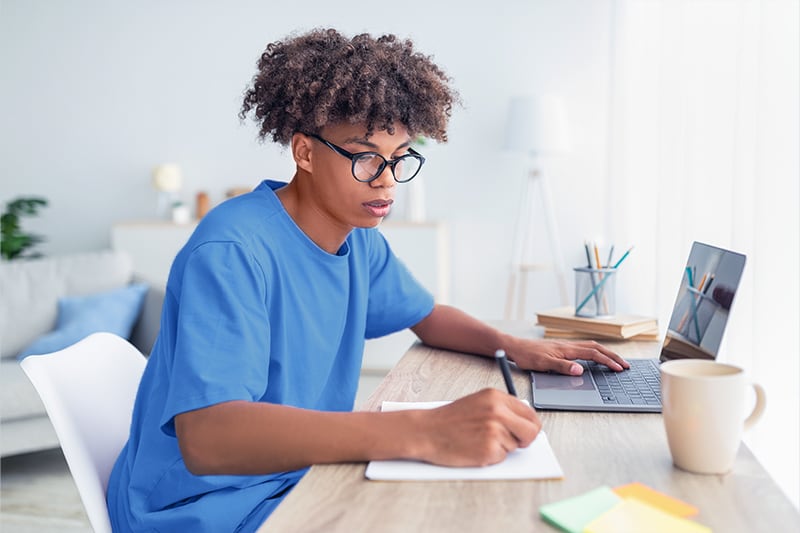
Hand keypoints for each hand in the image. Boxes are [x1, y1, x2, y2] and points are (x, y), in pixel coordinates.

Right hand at [412, 388, 540, 466]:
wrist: (426, 431)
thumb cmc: (449, 419)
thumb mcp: (477, 402)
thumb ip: (501, 408)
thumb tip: (525, 421)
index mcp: (496, 397)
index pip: (530, 413)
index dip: (530, 425)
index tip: (525, 431)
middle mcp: (497, 412)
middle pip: (532, 431)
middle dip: (526, 439)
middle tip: (516, 442)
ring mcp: (494, 431)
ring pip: (515, 446)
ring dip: (502, 447)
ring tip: (479, 440)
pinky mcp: (488, 450)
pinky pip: (502, 457)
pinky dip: (491, 457)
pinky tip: (475, 448)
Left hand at [507, 338, 629, 375]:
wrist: (514, 347)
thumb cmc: (527, 356)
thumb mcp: (544, 364)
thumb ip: (562, 367)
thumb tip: (580, 370)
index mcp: (567, 349)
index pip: (593, 354)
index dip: (608, 362)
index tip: (619, 369)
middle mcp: (568, 345)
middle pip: (597, 348)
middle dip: (613, 356)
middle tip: (626, 365)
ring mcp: (566, 345)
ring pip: (591, 346)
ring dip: (606, 353)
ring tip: (616, 360)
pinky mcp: (561, 347)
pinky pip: (584, 347)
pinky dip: (595, 351)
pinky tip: (596, 356)